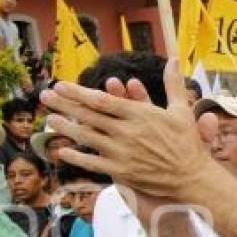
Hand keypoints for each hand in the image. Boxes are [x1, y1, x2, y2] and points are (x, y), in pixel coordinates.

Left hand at [40, 61, 213, 200]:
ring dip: (66, 128)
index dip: (78, 92)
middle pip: (88, 116)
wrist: (192, 177)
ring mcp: (122, 153)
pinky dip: (76, 157)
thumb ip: (172, 84)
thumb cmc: (187, 143)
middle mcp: (126, 132)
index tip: (61, 85)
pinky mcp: (121, 172)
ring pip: (87, 138)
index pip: (101, 100)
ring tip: (49, 120)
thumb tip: (172, 60)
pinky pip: (93, 164)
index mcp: (139, 114)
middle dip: (64, 105)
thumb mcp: (181, 110)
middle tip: (45, 96)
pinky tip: (62, 151)